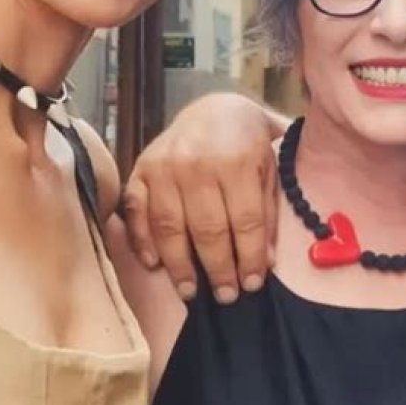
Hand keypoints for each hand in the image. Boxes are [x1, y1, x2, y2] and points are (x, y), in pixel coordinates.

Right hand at [123, 93, 283, 303]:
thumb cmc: (248, 144)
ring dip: (179, 264)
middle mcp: (197, 162)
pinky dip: (142, 239)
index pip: (244, 221)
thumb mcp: (269, 169)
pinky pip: (135, 210)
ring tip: (191, 291)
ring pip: (169, 225)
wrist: (215, 108)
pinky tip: (154, 264)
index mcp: (236, 160)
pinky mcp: (141, 168)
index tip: (251, 284)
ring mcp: (165, 165)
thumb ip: (266, 213)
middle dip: (217, 269)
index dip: (249, 258)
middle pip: (207, 229)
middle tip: (225, 296)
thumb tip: (265, 262)